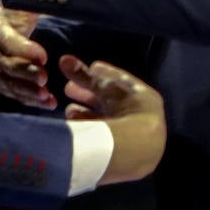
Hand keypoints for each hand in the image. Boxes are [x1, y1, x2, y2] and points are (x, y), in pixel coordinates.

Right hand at [0, 8, 53, 109]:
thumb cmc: (8, 20)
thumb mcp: (17, 10)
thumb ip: (33, 7)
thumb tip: (56, 0)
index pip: (6, 39)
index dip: (24, 48)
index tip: (43, 56)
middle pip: (5, 65)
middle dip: (26, 72)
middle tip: (45, 78)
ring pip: (8, 83)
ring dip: (28, 92)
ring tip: (47, 96)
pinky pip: (11, 94)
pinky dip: (29, 100)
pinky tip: (46, 103)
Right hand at [59, 56, 165, 184]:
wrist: (138, 147)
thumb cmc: (126, 109)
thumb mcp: (104, 87)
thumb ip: (84, 74)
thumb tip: (64, 59)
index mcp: (144, 97)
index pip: (122, 81)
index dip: (103, 73)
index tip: (89, 68)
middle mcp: (140, 115)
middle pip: (110, 101)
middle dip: (89, 94)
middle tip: (68, 88)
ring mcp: (132, 134)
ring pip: (105, 118)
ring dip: (85, 112)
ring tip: (68, 108)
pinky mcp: (122, 150)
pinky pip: (101, 132)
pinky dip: (87, 126)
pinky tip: (73, 123)